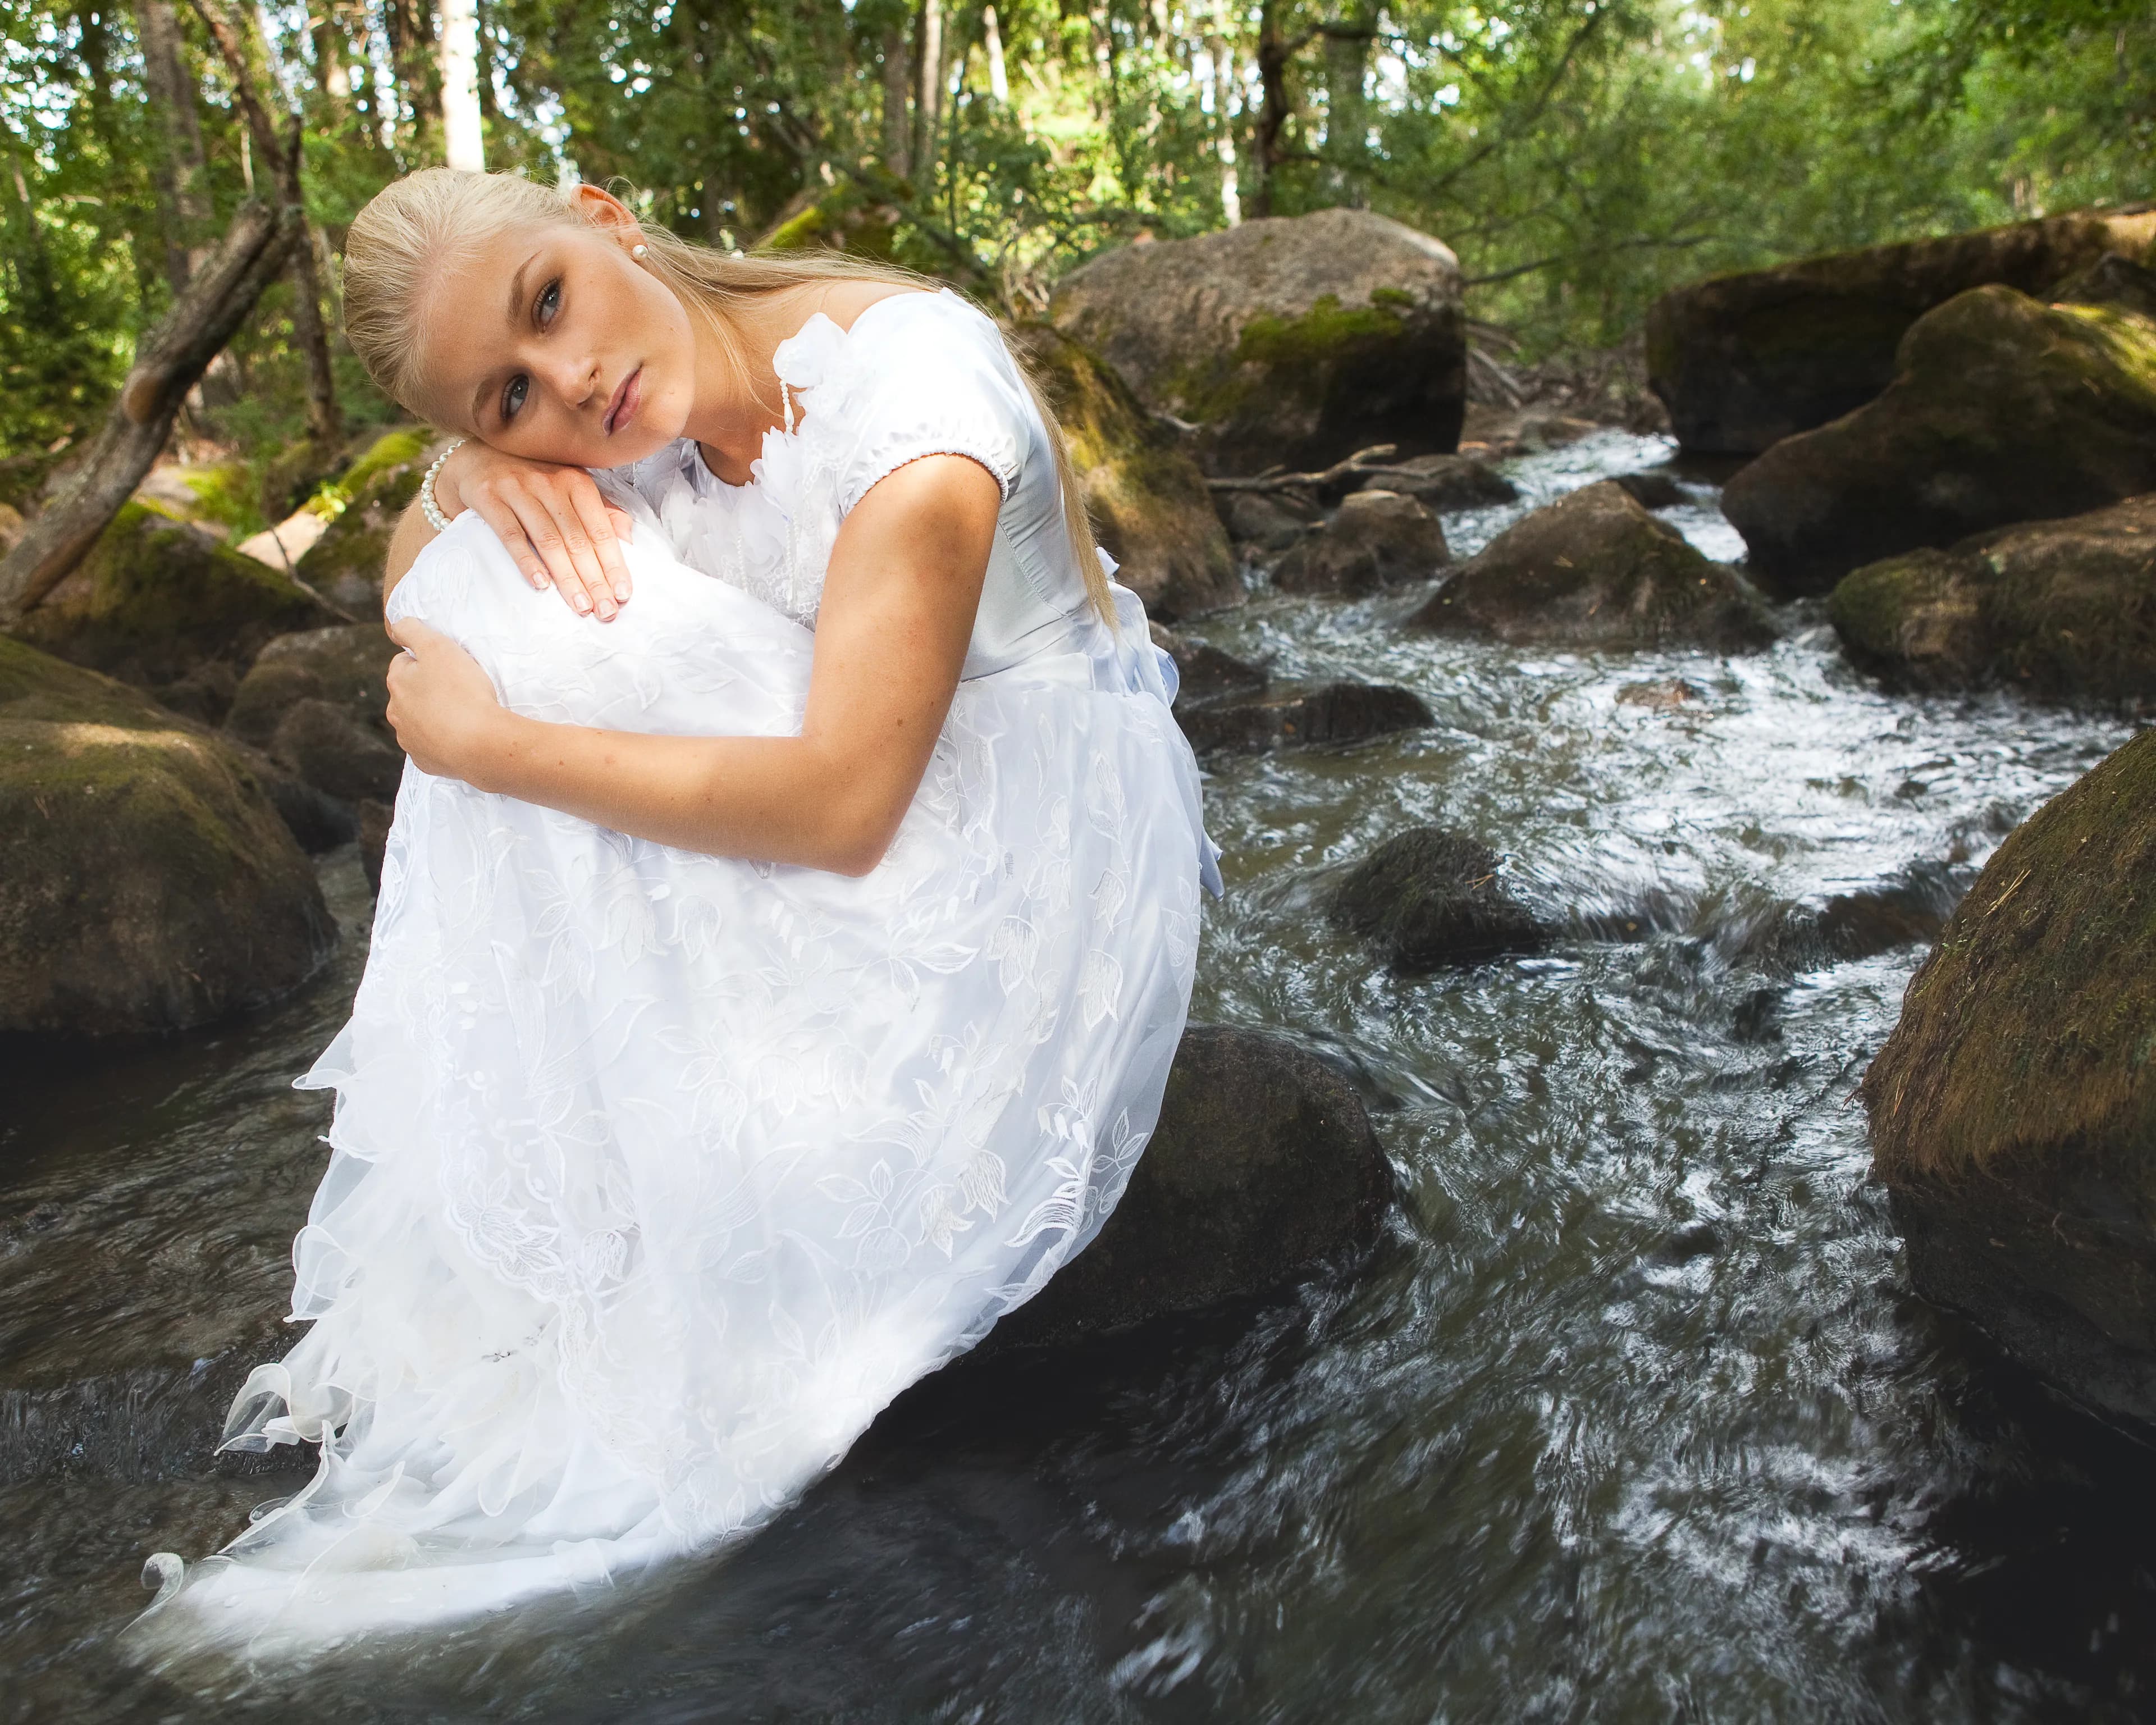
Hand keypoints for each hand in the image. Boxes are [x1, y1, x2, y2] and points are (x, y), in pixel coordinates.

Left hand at [385, 617, 511, 784]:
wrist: (481, 745)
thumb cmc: (462, 692)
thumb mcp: (438, 647)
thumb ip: (412, 629)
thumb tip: (397, 624)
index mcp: (397, 683)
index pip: (404, 662)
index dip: (429, 660)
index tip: (450, 666)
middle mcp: (396, 713)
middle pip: (412, 693)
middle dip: (430, 689)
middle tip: (461, 689)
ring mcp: (410, 740)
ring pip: (421, 720)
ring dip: (436, 715)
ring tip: (465, 713)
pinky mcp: (426, 762)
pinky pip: (433, 746)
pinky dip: (444, 740)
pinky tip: (463, 736)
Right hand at [437, 441, 635, 620]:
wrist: (477, 458)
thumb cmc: (532, 482)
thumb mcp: (569, 488)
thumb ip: (600, 510)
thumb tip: (628, 537)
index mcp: (576, 482)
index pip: (600, 530)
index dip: (613, 564)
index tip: (622, 594)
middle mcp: (550, 483)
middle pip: (577, 539)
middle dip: (594, 579)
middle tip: (605, 610)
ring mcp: (518, 489)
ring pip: (548, 540)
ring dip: (566, 577)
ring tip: (580, 605)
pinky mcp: (489, 498)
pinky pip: (511, 535)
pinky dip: (527, 561)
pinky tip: (541, 585)